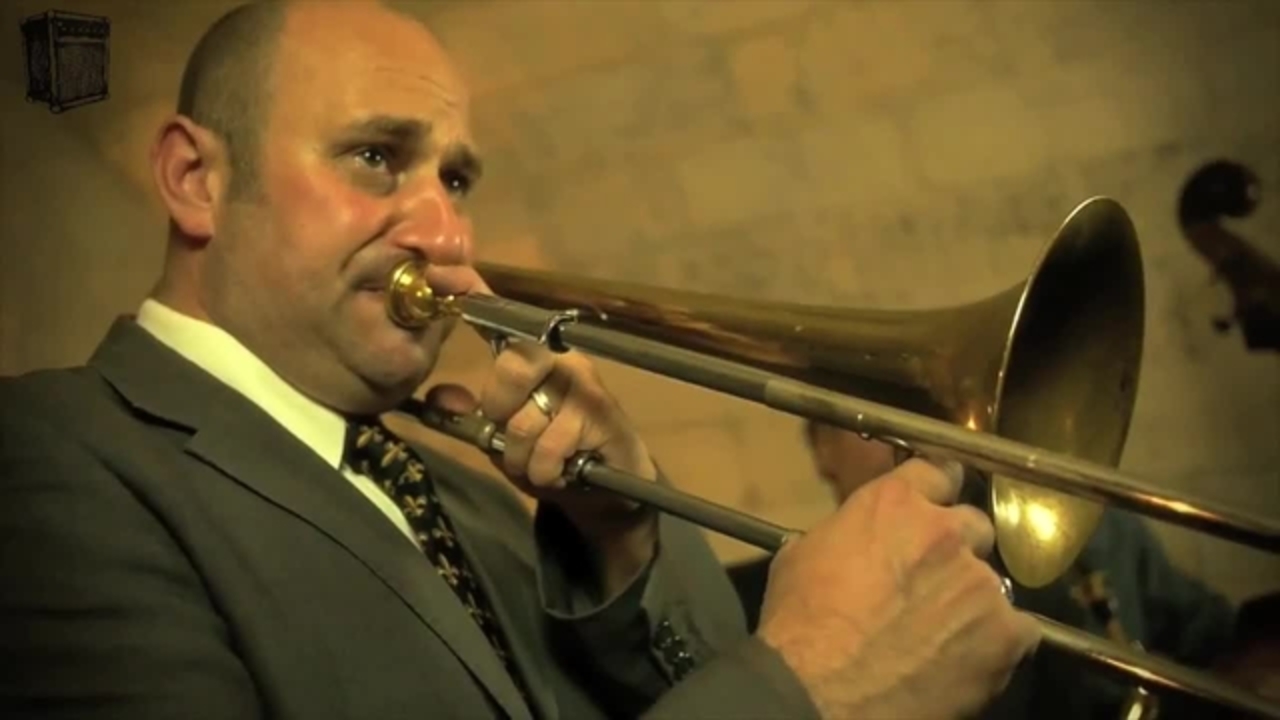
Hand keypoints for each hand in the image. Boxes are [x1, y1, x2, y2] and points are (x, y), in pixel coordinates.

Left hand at [422, 265, 658, 541]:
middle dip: (500, 408)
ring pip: (525, 421)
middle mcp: (560, 359)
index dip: (469, 291)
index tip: (439, 275)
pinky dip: (543, 471)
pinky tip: (560, 471)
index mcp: (532, 356)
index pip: (499, 315)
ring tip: (539, 463)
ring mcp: (584, 384)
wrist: (613, 488)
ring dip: (521, 457)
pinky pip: (549, 447)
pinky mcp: (601, 414)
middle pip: (514, 364)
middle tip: (510, 432)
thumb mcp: (503, 440)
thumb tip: (438, 398)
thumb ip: (471, 418)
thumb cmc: (555, 454)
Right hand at [757, 459, 1039, 719]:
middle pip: (974, 525)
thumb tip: (852, 539)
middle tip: (932, 580)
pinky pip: (1022, 629)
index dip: (938, 487)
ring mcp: (980, 584)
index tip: (937, 503)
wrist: (817, 692)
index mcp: (895, 503)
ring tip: (945, 630)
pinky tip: (970, 656)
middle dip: (956, 548)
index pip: (938, 470)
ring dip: (973, 598)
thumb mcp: (802, 553)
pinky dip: (1000, 641)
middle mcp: (946, 532)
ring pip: (994, 581)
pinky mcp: (1005, 635)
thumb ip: (844, 532)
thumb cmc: (798, 625)